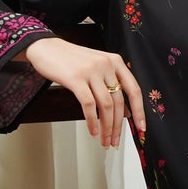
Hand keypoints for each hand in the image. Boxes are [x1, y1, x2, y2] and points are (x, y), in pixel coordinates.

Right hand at [21, 38, 144, 147]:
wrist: (46, 47)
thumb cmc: (70, 60)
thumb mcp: (96, 66)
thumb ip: (110, 84)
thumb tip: (124, 111)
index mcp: (115, 61)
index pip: (134, 90)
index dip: (139, 111)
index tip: (141, 128)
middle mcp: (106, 65)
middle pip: (118, 102)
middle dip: (118, 126)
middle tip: (115, 141)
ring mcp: (91, 71)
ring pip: (106, 106)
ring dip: (106, 127)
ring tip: (104, 140)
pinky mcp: (76, 78)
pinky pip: (89, 105)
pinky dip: (92, 121)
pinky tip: (92, 131)